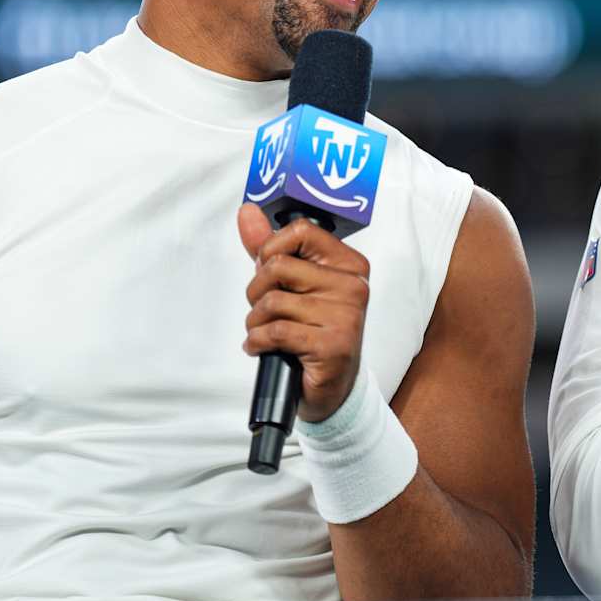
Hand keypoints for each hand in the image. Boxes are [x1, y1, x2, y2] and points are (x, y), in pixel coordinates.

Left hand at [236, 204, 371, 421]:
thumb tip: (248, 212)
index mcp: (349, 264)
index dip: (270, 249)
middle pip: (278, 266)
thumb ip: (270, 248)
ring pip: (272, 301)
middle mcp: (353, 286)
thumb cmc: (312, 331)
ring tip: (264, 334)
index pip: (301, 231)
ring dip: (255, 322)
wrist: (333, 388)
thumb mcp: (293, 286)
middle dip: (256, 291)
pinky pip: (275, 331)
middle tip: (263, 309)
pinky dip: (257, 342)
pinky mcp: (332, 345)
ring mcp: (346, 316)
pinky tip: (261, 348)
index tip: (267, 271)